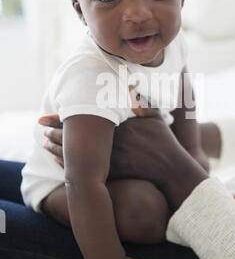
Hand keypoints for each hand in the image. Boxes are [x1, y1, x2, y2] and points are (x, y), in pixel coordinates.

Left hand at [39, 87, 207, 188]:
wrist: (169, 168)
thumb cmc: (163, 140)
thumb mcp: (154, 116)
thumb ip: (141, 101)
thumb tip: (130, 84)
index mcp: (113, 126)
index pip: (80, 121)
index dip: (59, 118)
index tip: (44, 115)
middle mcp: (107, 143)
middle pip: (73, 137)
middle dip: (54, 131)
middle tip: (41, 127)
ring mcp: (107, 160)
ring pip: (75, 155)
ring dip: (57, 149)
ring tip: (44, 143)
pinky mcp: (109, 174)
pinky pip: (84, 172)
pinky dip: (69, 167)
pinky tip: (58, 164)